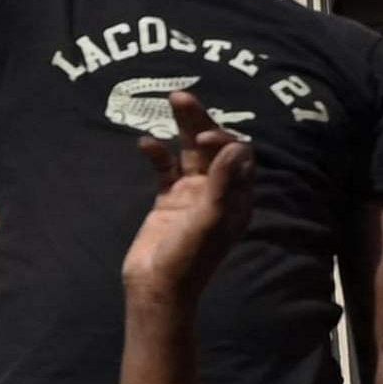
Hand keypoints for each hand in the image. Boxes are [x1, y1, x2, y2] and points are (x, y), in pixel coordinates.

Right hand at [117, 105, 250, 306]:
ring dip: (182, 127)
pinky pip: (164, 168)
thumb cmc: (188, 258)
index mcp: (236, 199)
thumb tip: (236, 145)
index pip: (237, 155)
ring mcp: (191, 194)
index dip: (223, 139)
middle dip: (200, 120)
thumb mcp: (209, 220)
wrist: (156, 287)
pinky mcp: (167, 199)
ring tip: (170, 100)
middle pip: (212, 147)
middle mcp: (217, 192)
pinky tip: (144, 143)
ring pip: (189, 151)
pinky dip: (157, 154)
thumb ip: (222, 183)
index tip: (202, 138)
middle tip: (181, 96)